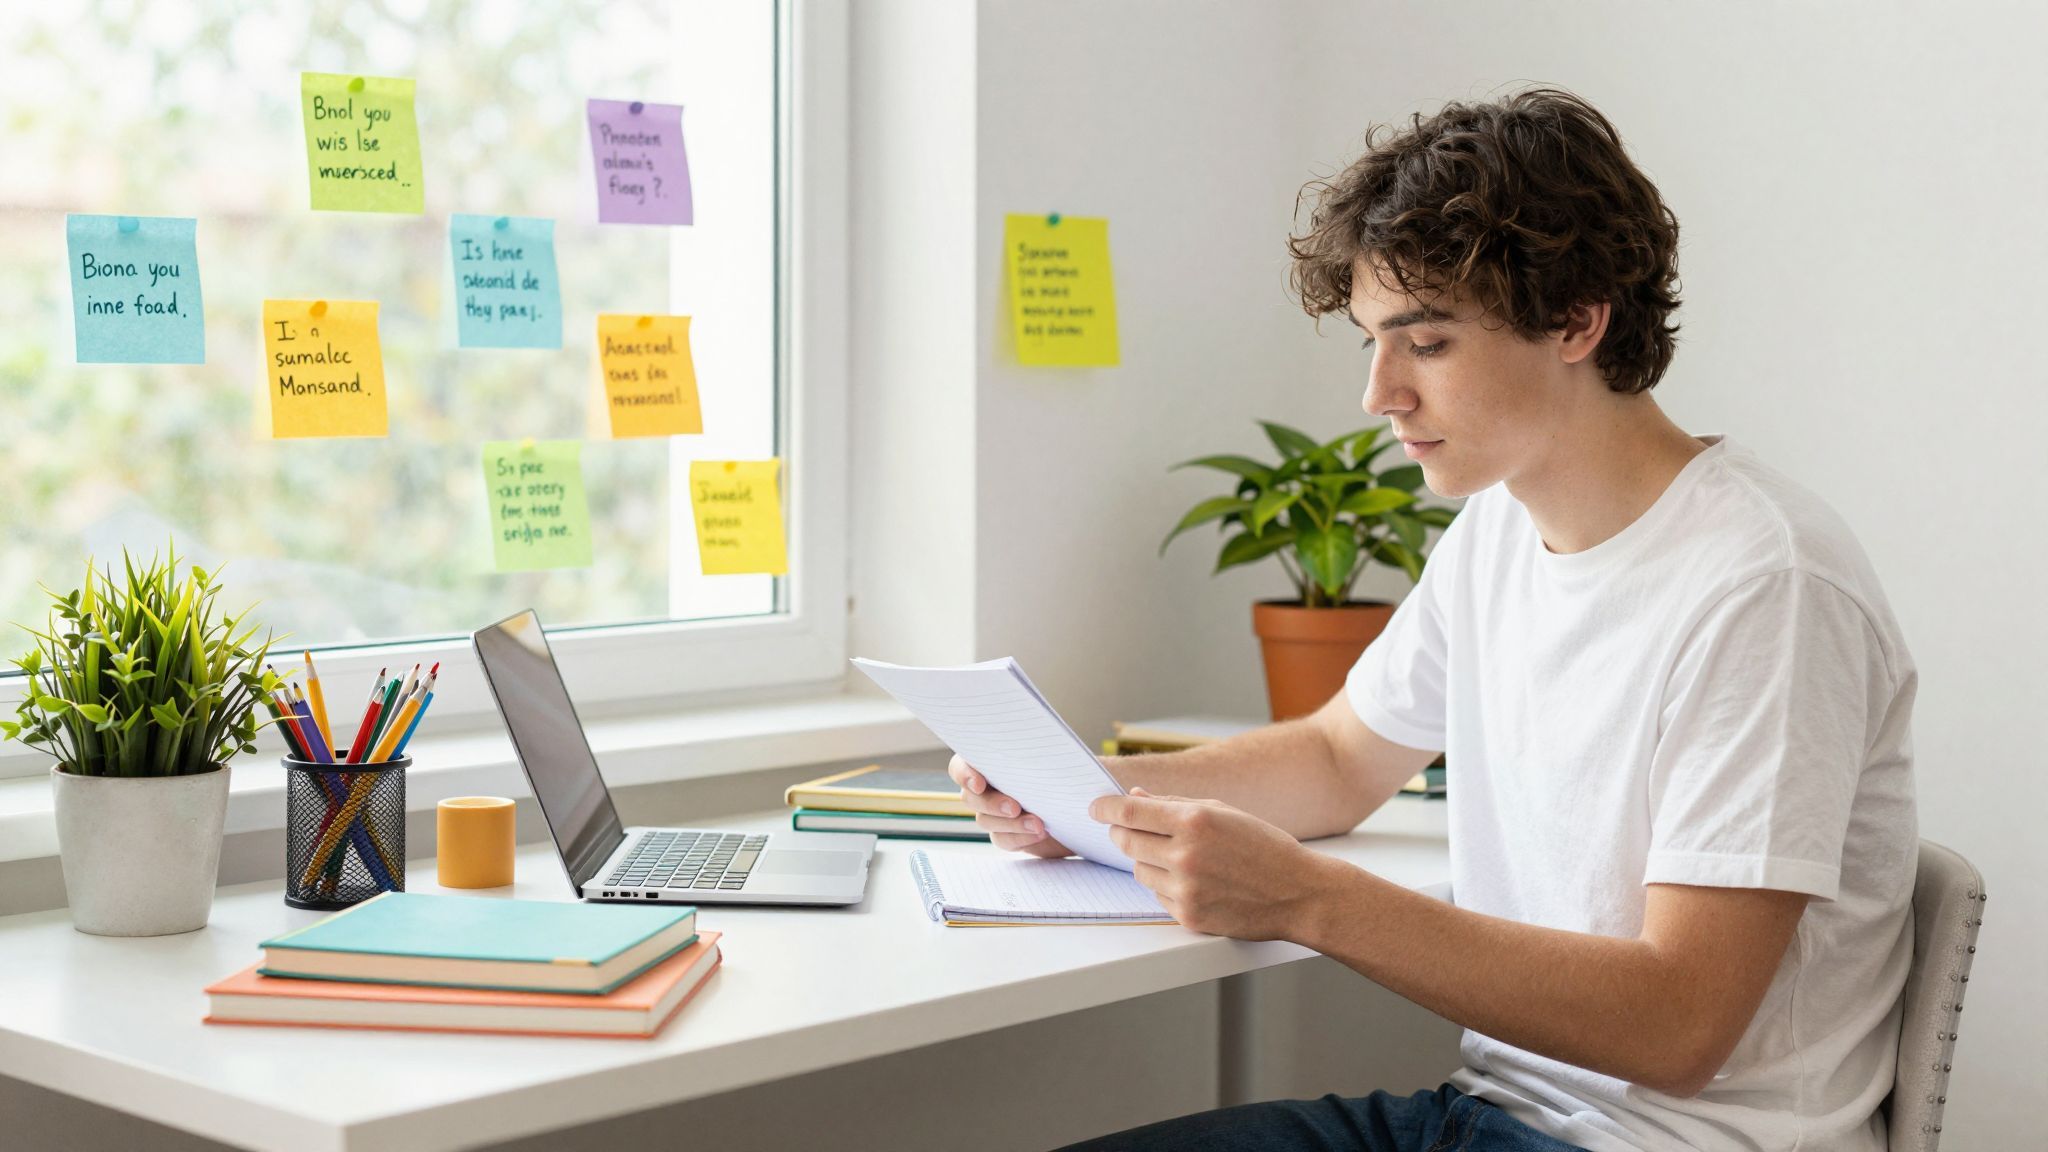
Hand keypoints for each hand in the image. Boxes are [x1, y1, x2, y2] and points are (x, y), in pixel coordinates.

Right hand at [949, 754, 1073, 857]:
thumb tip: (1046, 752)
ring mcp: (996, 813)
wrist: (1088, 805)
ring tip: (1039, 823)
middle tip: (1015, 807)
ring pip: (985, 821)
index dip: (965, 774)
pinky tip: (1040, 833)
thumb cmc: (1076, 774)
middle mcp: (988, 787)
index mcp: (993, 760)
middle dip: (991, 803)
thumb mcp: (1066, 759)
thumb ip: (1049, 754)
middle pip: (970, 797)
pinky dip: (1020, 837)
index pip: (962, 765)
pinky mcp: (1009, 834)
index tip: (979, 783)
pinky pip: (1003, 840)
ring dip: (1010, 823)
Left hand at [1089, 788, 1335, 939]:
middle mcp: (1186, 855)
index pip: (1129, 812)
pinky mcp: (1188, 916)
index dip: (1105, 808)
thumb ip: (1174, 805)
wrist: (1298, 893)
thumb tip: (1134, 798)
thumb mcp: (1223, 812)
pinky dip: (1165, 886)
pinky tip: (1193, 881)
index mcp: (1195, 821)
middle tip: (1128, 830)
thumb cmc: (1263, 846)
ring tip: (1178, 857)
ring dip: (1147, 861)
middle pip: (1126, 841)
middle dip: (1122, 833)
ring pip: (1139, 870)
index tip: (1095, 807)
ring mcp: (1186, 889)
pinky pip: (1157, 896)